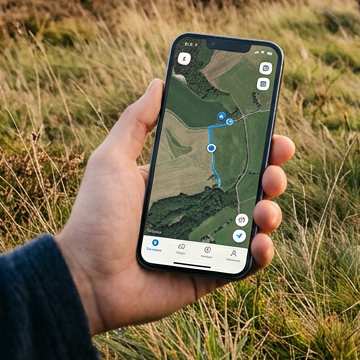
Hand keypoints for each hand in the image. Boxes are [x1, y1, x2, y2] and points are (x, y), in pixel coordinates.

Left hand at [54, 79, 292, 333]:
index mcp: (180, 181)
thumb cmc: (94, 218)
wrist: (84, 278)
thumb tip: (159, 81)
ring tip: (266, 209)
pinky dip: (262, 253)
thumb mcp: (111, 160)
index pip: (226, 157)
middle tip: (275, 169)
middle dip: (271, 174)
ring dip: (271, 211)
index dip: (253, 143)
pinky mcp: (211, 273)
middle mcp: (198, 209)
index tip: (270, 130)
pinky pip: (247, 263)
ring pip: (255, 222)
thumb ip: (136, 122)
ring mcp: (208, 242)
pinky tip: (260, 242)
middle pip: (249, 186)